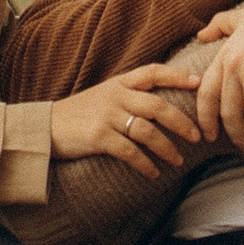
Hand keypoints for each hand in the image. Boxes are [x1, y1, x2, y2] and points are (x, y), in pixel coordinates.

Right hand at [48, 61, 206, 172]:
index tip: (198, 82)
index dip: (177, 75)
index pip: (152, 72)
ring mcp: (106, 116)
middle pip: (157, 105)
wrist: (45, 127)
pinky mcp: (97, 136)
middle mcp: (115, 96)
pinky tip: (153, 173)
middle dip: (181, 121)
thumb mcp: (105, 96)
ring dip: (166, 147)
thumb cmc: (80, 114)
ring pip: (146, 130)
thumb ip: (129, 95)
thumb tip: (163, 104)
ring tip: (178, 160)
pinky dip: (145, 164)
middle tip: (197, 135)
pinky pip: (129, 151)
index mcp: (119, 83)